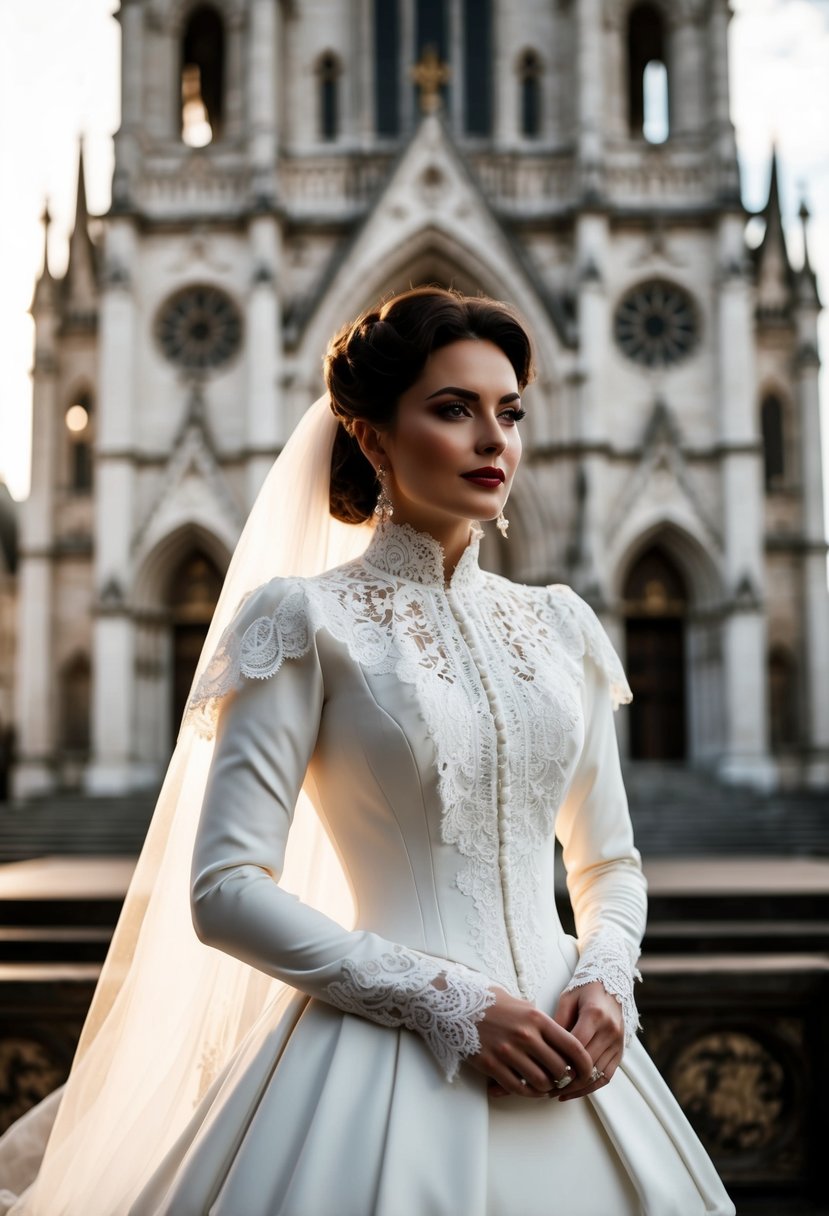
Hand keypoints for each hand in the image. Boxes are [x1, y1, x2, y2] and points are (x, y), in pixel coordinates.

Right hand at [467, 986, 593, 1098]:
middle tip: (564, 1080)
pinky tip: (528, 1088)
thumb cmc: (492, 1003)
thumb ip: (542, 1023)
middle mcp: (525, 1036)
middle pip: (560, 1069)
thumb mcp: (522, 1004)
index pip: (573, 1046)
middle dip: (566, 1079)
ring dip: (548, 1088)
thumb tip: (562, 1042)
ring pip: (541, 1082)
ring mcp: (508, 1052)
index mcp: (536, 1018)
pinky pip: (519, 1088)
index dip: (585, 1064)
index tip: (587, 1071)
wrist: (456, 1004)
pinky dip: (528, 1092)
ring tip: (546, 1085)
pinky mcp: (492, 1065)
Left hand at [551, 981, 623, 1100]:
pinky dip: (590, 1088)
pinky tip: (573, 1092)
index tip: (541, 1068)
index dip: (559, 1059)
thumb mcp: (567, 998)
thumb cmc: (584, 990)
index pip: (576, 1045)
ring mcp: (617, 1042)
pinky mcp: (620, 1051)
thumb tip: (544, 1047)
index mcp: (595, 1014)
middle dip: (565, 1078)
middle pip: (587, 1063)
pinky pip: (607, 1076)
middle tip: (544, 1086)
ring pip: (597, 1074)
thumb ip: (557, 1021)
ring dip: (576, 1087)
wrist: (610, 984)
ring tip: (556, 1092)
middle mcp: (610, 1030)